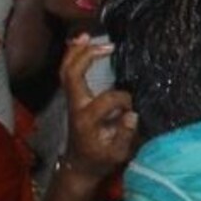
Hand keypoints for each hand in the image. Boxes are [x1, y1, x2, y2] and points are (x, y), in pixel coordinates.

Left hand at [57, 35, 136, 184]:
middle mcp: (76, 106)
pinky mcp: (75, 97)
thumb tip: (132, 114)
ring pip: (66, 70)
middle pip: (72, 75)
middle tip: (107, 45)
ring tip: (88, 35)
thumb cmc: (101, 159)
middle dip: (87, 58)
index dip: (124, 100)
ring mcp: (72, 100)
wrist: (79, 165)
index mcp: (87, 120)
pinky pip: (69, 72)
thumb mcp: (117, 154)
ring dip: (76, 52)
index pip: (106, 100)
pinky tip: (83, 43)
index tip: (134, 109)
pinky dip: (74, 56)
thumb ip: (124, 135)